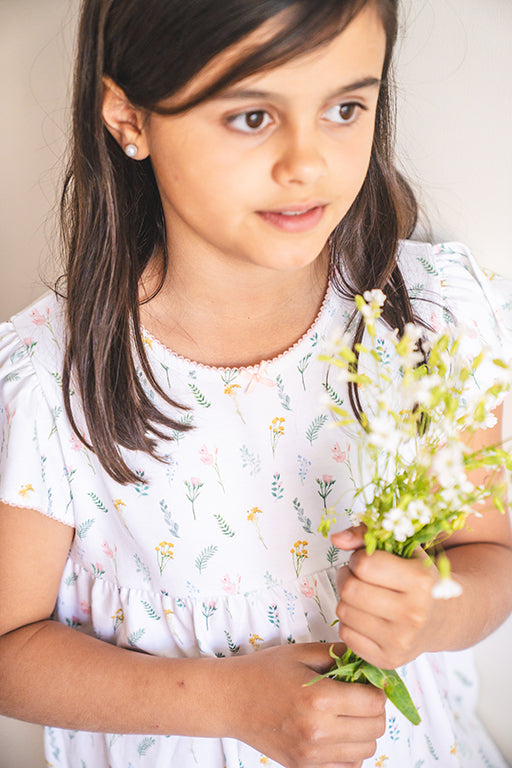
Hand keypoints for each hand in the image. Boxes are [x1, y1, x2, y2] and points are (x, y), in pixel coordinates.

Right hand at [226, 641, 385, 767]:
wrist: (231, 699)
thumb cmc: (264, 672)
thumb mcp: (302, 653)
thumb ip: (338, 655)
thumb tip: (367, 660)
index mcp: (319, 698)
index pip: (374, 702)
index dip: (377, 689)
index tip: (368, 682)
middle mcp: (318, 730)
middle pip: (375, 728)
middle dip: (374, 710)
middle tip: (360, 696)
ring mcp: (311, 754)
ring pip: (365, 751)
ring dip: (364, 731)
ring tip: (348, 714)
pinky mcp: (304, 767)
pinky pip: (347, 766)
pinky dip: (350, 751)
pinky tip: (337, 732)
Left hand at [332, 525, 437, 668]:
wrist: (442, 619)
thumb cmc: (418, 579)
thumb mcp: (403, 549)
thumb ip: (367, 535)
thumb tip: (336, 539)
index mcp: (421, 581)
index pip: (364, 564)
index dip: (358, 559)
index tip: (367, 561)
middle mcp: (414, 613)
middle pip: (350, 589)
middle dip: (347, 577)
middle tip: (358, 577)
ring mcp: (401, 641)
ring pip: (344, 611)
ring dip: (346, 600)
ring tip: (363, 595)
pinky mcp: (388, 660)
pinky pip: (345, 635)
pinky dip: (350, 623)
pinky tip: (366, 617)